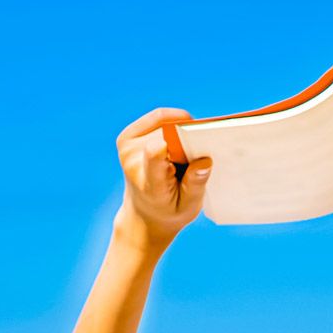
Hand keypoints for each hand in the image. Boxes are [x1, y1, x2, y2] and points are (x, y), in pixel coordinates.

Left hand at [113, 108, 211, 254]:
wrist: (144, 215)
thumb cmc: (171, 209)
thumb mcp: (189, 207)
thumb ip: (196, 184)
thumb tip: (205, 160)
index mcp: (150, 183)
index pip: (155, 152)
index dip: (178, 141)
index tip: (196, 146)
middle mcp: (133, 161)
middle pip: (168, 134)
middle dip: (188, 140)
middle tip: (193, 159)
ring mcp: (127, 147)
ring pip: (166, 124)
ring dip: (181, 134)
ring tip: (181, 156)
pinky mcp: (127, 137)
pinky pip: (158, 117)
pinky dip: (173, 124)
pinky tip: (177, 140)